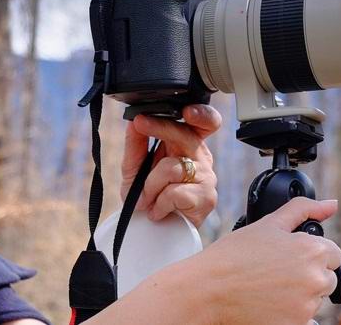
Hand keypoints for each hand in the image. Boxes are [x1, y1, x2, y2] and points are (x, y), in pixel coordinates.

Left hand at [120, 104, 220, 227]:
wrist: (152, 230)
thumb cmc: (148, 196)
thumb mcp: (135, 167)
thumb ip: (135, 144)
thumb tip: (133, 121)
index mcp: (188, 144)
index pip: (203, 123)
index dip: (200, 114)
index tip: (186, 110)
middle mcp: (201, 157)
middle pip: (186, 135)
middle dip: (161, 128)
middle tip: (140, 124)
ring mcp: (207, 177)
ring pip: (171, 168)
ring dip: (150, 186)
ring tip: (146, 200)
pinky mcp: (206, 198)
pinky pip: (174, 193)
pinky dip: (158, 204)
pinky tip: (157, 211)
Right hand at [190, 197, 340, 323]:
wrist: (207, 289)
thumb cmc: (232, 255)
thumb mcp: (266, 224)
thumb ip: (302, 210)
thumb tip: (330, 205)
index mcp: (311, 251)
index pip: (333, 253)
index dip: (310, 252)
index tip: (288, 257)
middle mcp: (315, 279)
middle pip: (327, 278)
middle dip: (307, 274)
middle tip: (274, 272)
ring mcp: (307, 306)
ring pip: (315, 299)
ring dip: (299, 295)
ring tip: (267, 288)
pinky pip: (307, 320)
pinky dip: (293, 315)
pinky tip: (270, 304)